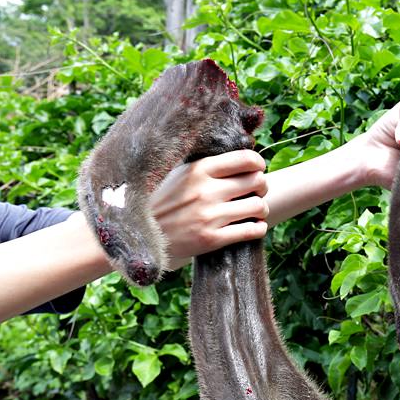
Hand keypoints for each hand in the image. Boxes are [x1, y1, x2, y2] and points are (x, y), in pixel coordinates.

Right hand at [149, 150, 268, 267]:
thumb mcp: (179, 174)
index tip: (256, 171)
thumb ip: (207, 167)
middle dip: (262, 187)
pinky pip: (252, 231)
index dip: (258, 165)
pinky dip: (258, 228)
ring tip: (253, 211)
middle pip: (258, 181)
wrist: (138, 235)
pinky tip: (252, 227)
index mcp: (199, 169)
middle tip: (255, 192)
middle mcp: (206, 190)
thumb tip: (240, 159)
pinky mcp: (211, 239)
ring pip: (259, 206)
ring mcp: (209, 216)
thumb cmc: (162, 202)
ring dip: (261, 209)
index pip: (247, 159)